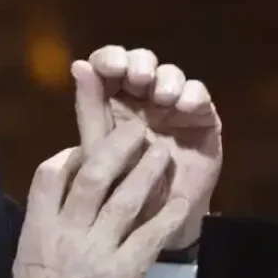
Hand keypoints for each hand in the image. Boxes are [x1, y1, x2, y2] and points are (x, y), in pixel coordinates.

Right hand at [5, 122, 189, 277]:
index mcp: (40, 226)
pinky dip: (168, 214)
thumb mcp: (29, 251)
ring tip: (162, 151)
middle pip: (94, 177)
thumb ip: (48, 218)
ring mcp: (99, 251)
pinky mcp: (127, 271)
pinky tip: (182, 199)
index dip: (71, 153)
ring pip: (126, 199)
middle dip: (117, 147)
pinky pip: (151, 235)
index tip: (87, 145)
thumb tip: (67, 189)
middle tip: (137, 129)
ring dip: (147, 171)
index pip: (51, 174)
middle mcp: (69, 233)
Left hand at [74, 46, 222, 248]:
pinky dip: (192, 93)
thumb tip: (77, 65)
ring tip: (163, 97)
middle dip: (140, 62)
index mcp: (111, 99)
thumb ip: (89, 107)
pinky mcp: (200, 116)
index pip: (109, 63)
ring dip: (167, 78)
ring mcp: (172, 105)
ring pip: (171, 74)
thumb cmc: (119, 184)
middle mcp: (142, 96)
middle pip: (141, 61)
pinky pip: (199, 94)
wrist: (154, 220)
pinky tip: (185, 106)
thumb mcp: (98, 147)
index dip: (110, 58)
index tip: (110, 67)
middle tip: (139, 77)